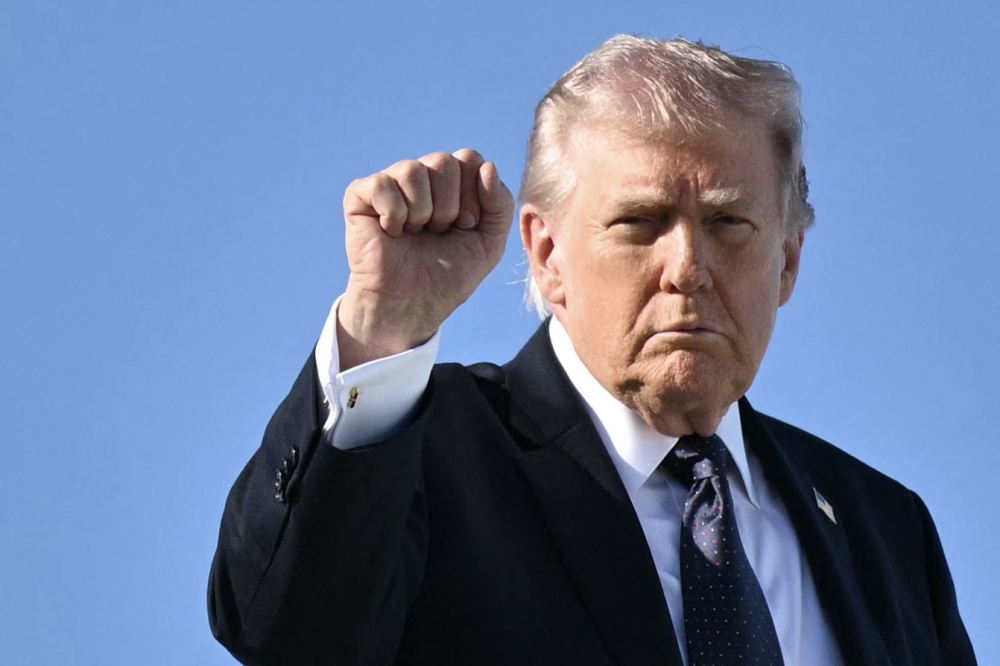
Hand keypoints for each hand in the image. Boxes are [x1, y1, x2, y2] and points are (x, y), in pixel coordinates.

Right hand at [337, 149, 513, 368]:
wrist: (411, 304)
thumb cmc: (447, 276)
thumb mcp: (489, 244)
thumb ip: (500, 204)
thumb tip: (486, 165)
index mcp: (452, 182)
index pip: (469, 159)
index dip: (474, 195)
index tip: (465, 226)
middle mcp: (422, 177)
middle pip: (444, 161)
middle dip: (448, 206)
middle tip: (438, 233)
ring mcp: (391, 184)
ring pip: (413, 170)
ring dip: (421, 212)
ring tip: (415, 233)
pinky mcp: (360, 196)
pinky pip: (382, 184)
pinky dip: (393, 214)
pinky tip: (391, 232)